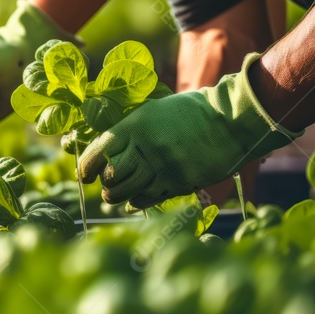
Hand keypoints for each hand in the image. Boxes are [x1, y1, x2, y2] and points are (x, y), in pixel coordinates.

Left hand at [77, 53, 300, 207]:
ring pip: (128, 191)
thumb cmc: (190, 113)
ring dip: (117, 196)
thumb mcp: (154, 111)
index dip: (88, 165)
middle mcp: (146, 148)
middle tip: (104, 184)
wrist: (230, 121)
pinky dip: (137, 201)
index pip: (101, 149)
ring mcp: (163, 167)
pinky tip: (134, 199)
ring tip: (114, 195)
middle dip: (104, 183)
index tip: (84, 174)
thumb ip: (131, 130)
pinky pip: (149, 199)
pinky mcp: (179, 183)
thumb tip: (107, 150)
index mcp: (136, 125)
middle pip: (112, 176)